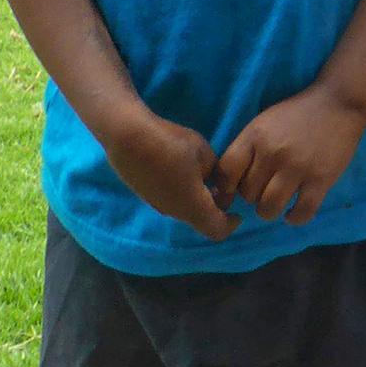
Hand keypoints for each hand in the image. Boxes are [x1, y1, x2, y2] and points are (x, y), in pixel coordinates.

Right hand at [104, 111, 238, 240]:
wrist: (127, 136)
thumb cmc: (171, 144)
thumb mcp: (204, 154)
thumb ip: (215, 172)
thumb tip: (213, 181)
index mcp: (193, 206)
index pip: (216, 229)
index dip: (230, 225)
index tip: (238, 213)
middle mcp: (174, 212)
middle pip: (200, 220)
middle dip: (215, 209)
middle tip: (222, 189)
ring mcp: (156, 204)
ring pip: (184, 210)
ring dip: (197, 200)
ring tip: (203, 177)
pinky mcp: (144, 194)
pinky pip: (170, 201)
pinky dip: (182, 194)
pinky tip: (181, 171)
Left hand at [212, 88, 365, 224]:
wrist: (339, 102)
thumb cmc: (297, 114)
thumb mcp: (263, 122)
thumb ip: (245, 149)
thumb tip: (226, 185)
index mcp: (255, 136)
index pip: (226, 172)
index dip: (224, 189)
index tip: (230, 194)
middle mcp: (273, 153)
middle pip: (247, 193)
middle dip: (252, 196)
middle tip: (263, 190)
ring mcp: (298, 167)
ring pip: (269, 207)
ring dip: (268, 210)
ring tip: (275, 203)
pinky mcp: (321, 179)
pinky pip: (302, 212)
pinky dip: (294, 218)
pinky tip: (293, 212)